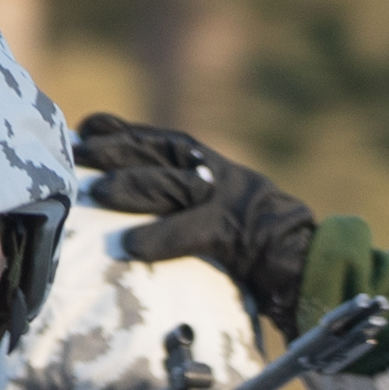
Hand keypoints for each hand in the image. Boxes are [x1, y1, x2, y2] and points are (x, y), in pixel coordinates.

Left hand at [69, 115, 321, 325]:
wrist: (310, 263)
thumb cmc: (254, 249)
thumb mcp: (213, 214)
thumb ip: (176, 205)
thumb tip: (122, 203)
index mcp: (210, 166)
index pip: (159, 140)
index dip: (121, 131)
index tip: (84, 126)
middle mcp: (217, 175)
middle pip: (161, 152)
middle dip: (118, 148)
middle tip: (78, 152)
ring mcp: (230, 200)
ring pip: (175, 184)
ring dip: (134, 185)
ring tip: (97, 192)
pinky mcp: (238, 233)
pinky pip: (194, 231)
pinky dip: (162, 236)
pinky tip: (130, 247)